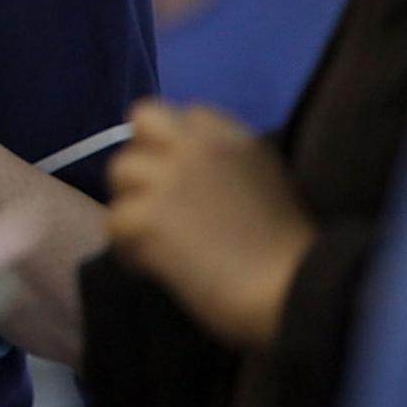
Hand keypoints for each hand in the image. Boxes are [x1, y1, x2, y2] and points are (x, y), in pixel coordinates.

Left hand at [107, 98, 315, 348]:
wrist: (291, 293)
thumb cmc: (289, 250)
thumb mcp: (267, 180)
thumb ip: (227, 162)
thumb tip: (189, 162)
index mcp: (230, 136)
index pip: (181, 113)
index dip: (175, 143)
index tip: (182, 174)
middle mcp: (195, 146)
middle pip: (141, 125)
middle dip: (146, 155)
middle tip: (157, 196)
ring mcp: (167, 178)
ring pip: (120, 172)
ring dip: (132, 202)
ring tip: (151, 237)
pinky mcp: (147, 218)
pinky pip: (115, 223)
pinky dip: (128, 247)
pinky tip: (149, 267)